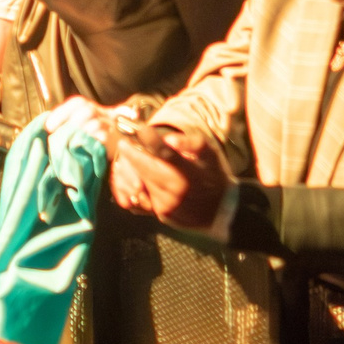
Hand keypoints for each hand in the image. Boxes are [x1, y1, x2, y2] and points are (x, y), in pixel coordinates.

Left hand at [109, 122, 228, 229]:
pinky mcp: (161, 214)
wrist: (220, 211)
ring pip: (140, 183)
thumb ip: (192, 143)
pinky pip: (142, 197)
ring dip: (131, 170)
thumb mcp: (210, 155)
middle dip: (131, 154)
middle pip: (145, 169)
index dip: (150, 140)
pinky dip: (134, 185)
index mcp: (188, 174)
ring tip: (126, 159)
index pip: (164, 154)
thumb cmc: (214, 176)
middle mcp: (175, 191)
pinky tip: (133, 176)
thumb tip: (169, 139)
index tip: (140, 129)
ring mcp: (166, 205)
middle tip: (123, 143)